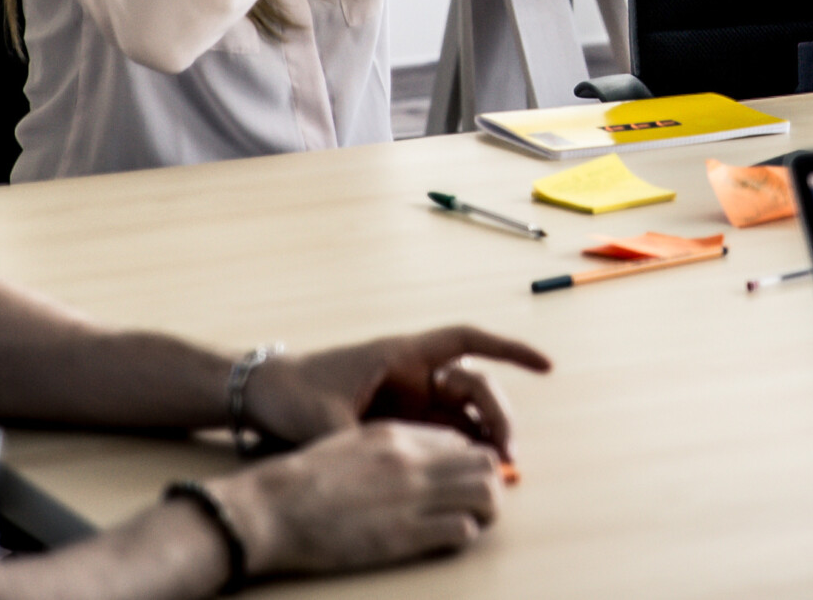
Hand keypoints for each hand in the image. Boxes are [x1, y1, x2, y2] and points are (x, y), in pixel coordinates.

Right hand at [212, 421, 501, 578]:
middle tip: (475, 504)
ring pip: (487, 492)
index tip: (462, 480)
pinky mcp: (403, 536)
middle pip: (487, 461)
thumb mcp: (352, 443)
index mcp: (399, 436)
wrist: (271, 508)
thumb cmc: (305, 480)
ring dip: (486, 510)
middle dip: (490, 482)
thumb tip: (424, 457)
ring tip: (469, 523)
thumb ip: (390, 447)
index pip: (463, 439)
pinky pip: (462, 530)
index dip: (469, 461)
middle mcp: (413, 461)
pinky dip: (464, 535)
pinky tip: (446, 539)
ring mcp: (411, 497)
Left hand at [244, 326, 552, 459]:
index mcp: (402, 355)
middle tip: (507, 451)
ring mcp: (411, 397)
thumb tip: (391, 466)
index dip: (509, 350)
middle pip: (474, 386)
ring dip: (485, 434)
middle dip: (498, 415)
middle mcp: (415, 372)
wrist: (266, 394)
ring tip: (498, 467)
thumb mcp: (325, 420)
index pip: (467, 342)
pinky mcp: (402, 420)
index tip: (546, 365)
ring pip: (465, 412)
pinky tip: (472, 470)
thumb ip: (359, 441)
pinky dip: (463, 447)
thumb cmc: (294, 392)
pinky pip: (445, 431)